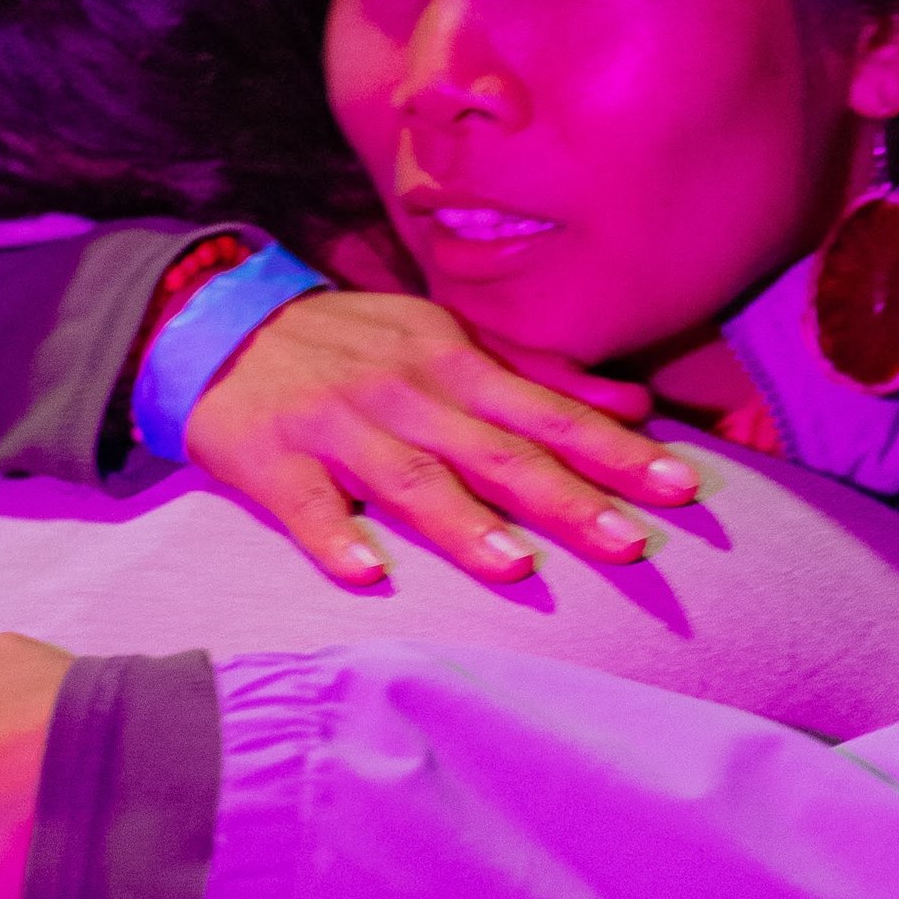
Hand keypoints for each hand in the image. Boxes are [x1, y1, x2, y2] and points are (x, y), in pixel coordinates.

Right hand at [186, 290, 699, 591]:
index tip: (678, 485)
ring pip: (408, 477)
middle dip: (566, 496)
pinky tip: (366, 574)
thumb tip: (633, 402)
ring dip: (462, 523)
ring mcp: (338, 426)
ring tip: (516, 565)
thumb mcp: (447, 340)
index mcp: (455, 362)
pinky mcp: (272, 459)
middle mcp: (405, 391)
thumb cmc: (353, 344)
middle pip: (495, 450)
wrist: (220, 324)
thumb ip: (540, 376)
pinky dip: (334, 538)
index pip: (549, 413)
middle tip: (630, 542)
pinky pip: (307, 505)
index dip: (614, 450)